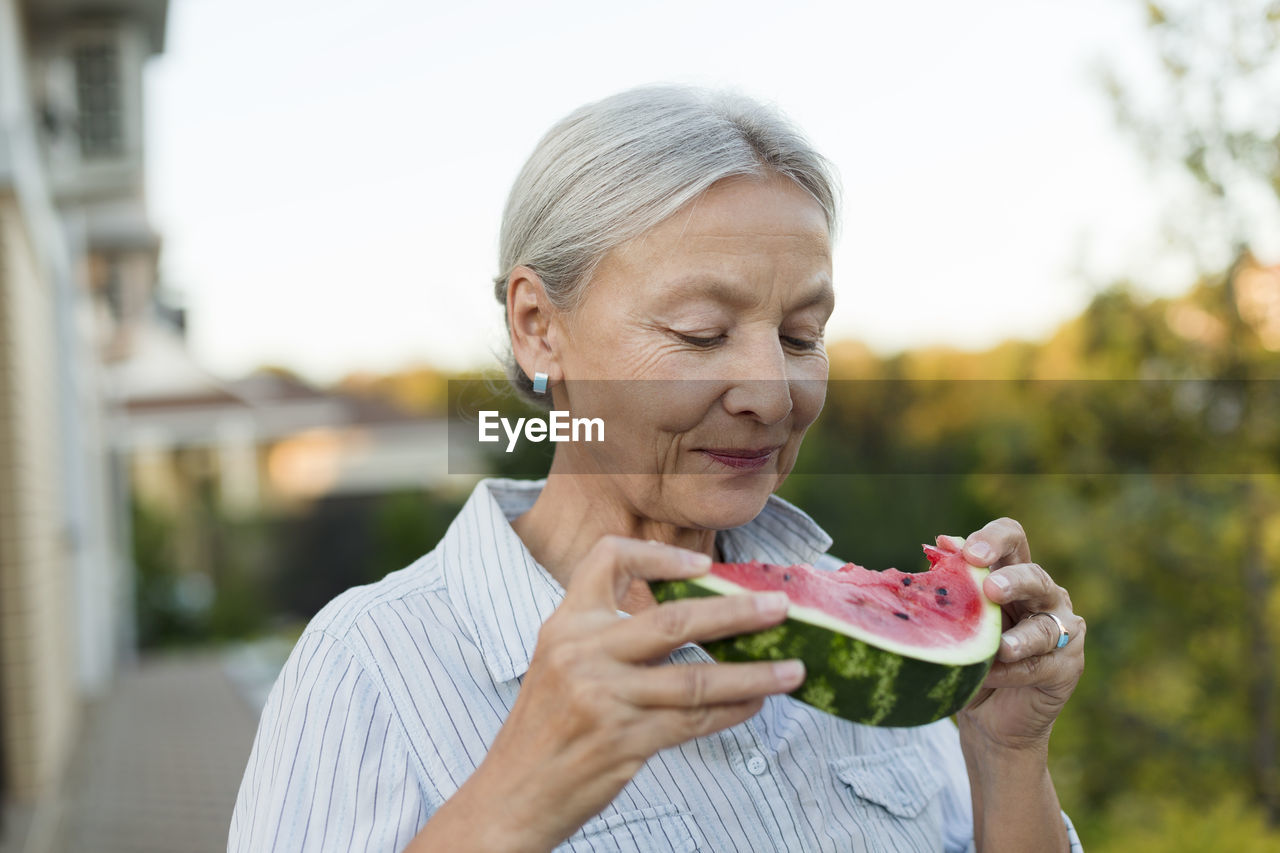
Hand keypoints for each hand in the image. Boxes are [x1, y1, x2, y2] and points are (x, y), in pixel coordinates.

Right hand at [464, 536, 804, 851]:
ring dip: (753, 675)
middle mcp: (581, 653)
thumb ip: (608, 637)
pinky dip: (732, 710)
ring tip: (793, 669)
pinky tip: (756, 703)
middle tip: (779, 608)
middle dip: (735, 613)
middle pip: (672, 620)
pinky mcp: (622, 741)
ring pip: (695, 679)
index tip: (703, 566)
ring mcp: (603, 698)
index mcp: (565, 625)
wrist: (510, 796)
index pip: (606, 560)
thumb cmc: (545, 729)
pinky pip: (693, 721)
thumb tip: (691, 618)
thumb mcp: (560, 664)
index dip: (659, 555)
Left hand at [955, 518, 1085, 753]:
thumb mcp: (958, 620)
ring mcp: (1062, 630)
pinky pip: (1040, 665)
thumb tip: (942, 542)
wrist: (988, 717)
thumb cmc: (971, 657)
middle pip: (1035, 576)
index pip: (1013, 539)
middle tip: (990, 588)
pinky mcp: (1068, 665)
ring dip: (1022, 637)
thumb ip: (955, 583)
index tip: (968, 553)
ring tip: (1001, 647)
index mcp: (1014, 573)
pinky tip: (992, 675)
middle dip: (1013, 581)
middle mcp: (1044, 595)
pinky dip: (1013, 672)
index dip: (994, 539)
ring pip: (1046, 625)